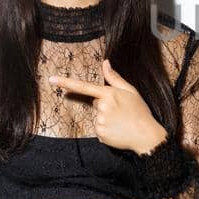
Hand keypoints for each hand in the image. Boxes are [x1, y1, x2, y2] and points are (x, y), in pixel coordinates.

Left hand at [49, 59, 167, 153]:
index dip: (66, 83)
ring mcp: (100, 121)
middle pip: (96, 104)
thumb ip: (115, 78)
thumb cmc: (140, 112)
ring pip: (97, 117)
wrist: (146, 135)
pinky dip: (106, 130)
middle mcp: (102, 106)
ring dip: (106, 119)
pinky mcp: (100, 134)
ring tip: (121, 122)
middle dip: (105, 106)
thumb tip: (105, 63)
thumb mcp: (131, 91)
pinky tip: (118, 131)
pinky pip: (99, 130)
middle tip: (122, 112)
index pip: (84, 86)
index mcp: (109, 93)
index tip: (52, 79)